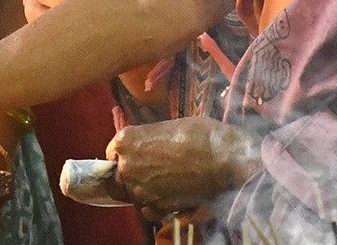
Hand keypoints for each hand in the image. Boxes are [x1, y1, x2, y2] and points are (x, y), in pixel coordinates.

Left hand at [107, 117, 260, 217]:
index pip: (113, 152)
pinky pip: (149, 210)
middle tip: (151, 173)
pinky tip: (172, 198)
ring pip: (133, 195)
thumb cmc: (200, 134)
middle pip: (119, 177)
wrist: (224, 157)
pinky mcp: (156, 206)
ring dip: (145, 192)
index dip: (125, 156)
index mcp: (126, 139)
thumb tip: (149, 148)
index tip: (135, 158)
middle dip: (132, 176)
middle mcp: (126, 165)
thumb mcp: (168, 127)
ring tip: (166, 185)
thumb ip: (149, 139)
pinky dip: (157, 207)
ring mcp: (140, 188)